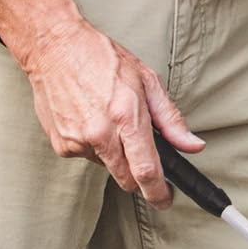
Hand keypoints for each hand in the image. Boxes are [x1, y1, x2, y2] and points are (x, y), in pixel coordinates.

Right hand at [16, 9, 201, 201]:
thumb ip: (171, 119)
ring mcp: (78, 141)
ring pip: (107, 167)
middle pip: (127, 178)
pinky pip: (87, 157)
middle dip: (139, 175)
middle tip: (142, 156)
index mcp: (126, 116)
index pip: (147, 170)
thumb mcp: (147, 80)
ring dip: (114, 154)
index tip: (165, 200)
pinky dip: (94, 145)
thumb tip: (192, 145)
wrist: (55, 48)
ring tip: (109, 120)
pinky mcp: (61, 145)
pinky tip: (90, 119)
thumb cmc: (102, 59)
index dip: (159, 193)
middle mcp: (100, 133)